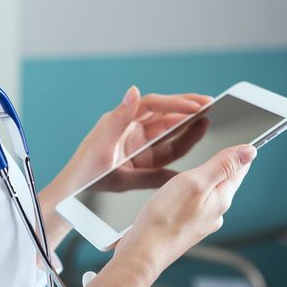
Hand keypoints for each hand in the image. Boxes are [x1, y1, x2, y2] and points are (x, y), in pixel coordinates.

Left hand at [54, 86, 211, 195]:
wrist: (75, 196)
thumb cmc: (83, 169)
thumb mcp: (101, 144)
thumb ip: (120, 119)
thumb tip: (134, 90)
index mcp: (123, 121)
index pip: (153, 106)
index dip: (175, 103)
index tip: (195, 105)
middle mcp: (133, 131)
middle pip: (165, 116)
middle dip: (187, 110)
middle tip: (210, 104)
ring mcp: (139, 148)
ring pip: (170, 136)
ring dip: (188, 129)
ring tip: (209, 122)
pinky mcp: (143, 164)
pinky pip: (166, 158)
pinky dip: (180, 154)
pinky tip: (197, 151)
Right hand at [84, 145, 256, 286]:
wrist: (143, 252)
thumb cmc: (165, 218)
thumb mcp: (196, 182)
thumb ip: (222, 165)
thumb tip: (249, 151)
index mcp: (222, 198)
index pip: (240, 169)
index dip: (238, 152)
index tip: (236, 140)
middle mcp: (216, 212)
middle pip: (226, 180)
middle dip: (222, 164)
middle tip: (218, 147)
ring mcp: (201, 221)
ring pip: (209, 192)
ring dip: (204, 178)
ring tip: (198, 167)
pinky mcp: (186, 226)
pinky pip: (195, 203)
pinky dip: (190, 193)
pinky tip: (179, 192)